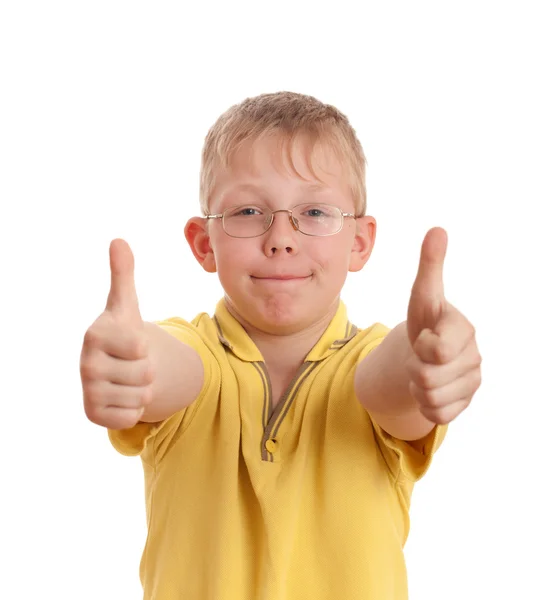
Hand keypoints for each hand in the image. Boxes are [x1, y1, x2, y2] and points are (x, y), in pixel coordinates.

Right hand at [80, 239, 153, 429]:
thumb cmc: (123, 333)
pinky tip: (121, 396)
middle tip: (131, 363)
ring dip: (142, 389)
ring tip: (127, 378)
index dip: (145, 346)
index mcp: (95, 335)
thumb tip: (118, 240)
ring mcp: (88, 391)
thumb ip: (124, 273)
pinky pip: (132, 416)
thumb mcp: (128, 304)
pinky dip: (133, 409)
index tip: (131, 342)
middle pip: (146, 374)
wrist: (113, 367)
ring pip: (142, 396)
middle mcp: (86, 364)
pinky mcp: (94, 415)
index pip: (141, 347)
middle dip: (147, 370)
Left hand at [405, 228, 481, 424]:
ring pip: (429, 398)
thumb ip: (430, 264)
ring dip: (417, 386)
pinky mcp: (465, 404)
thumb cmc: (425, 319)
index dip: (420, 345)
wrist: (425, 351)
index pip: (433, 350)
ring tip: (424, 370)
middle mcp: (474, 356)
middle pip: (426, 378)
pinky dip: (425, 405)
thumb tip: (437, 230)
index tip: (426, 336)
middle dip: (413, 368)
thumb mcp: (423, 293)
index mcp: (463, 329)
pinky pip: (436, 415)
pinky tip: (431, 388)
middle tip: (421, 356)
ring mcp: (472, 382)